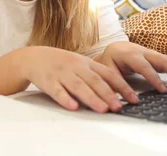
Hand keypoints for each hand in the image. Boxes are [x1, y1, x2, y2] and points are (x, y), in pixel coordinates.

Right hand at [20, 46, 139, 113]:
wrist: (33, 57)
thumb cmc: (60, 63)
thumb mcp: (79, 63)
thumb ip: (95, 75)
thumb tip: (117, 92)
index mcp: (85, 63)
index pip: (107, 73)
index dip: (121, 86)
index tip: (133, 98)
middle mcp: (75, 67)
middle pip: (94, 80)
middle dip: (108, 94)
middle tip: (119, 107)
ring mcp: (62, 73)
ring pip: (78, 86)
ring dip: (91, 98)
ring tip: (102, 109)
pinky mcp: (48, 81)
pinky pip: (57, 91)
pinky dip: (65, 98)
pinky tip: (73, 107)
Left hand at [94, 41, 166, 93]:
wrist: (114, 48)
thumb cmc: (110, 60)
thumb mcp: (107, 70)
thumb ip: (116, 83)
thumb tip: (127, 99)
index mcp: (129, 54)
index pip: (144, 66)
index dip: (154, 78)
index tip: (163, 90)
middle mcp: (142, 52)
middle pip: (161, 59)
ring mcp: (151, 53)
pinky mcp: (157, 57)